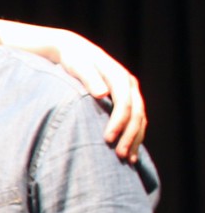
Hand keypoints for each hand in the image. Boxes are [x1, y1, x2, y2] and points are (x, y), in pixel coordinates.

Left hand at [0, 21, 146, 160]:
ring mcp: (130, 93)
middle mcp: (129, 85)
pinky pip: (135, 121)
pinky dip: (133, 136)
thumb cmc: (73, 60)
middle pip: (137, 114)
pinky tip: (128, 153)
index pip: (125, 103)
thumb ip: (89, 79)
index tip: (107, 139)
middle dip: (129, 136)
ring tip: (126, 160)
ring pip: (140, 119)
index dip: (118, 122)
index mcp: (119, 77)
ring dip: (134, 140)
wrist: (76, 51)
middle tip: (118, 156)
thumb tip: (102, 93)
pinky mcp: (126, 100)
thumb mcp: (78, 66)